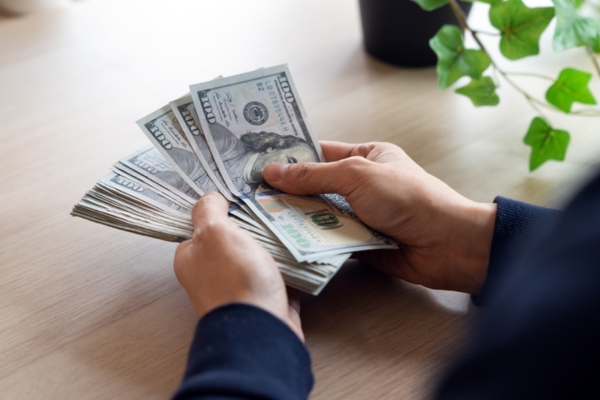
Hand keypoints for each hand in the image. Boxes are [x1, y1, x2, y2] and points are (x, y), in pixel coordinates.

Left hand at [174, 192, 303, 339]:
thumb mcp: (215, 233)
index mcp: (192, 258)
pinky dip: (289, 267)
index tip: (240, 196)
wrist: (260, 330)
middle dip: (253, 226)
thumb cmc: (234, 282)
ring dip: (274, 245)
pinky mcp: (264, 301)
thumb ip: (208, 211)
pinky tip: (299, 254)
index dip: (221, 209)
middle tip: (269, 211)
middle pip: (234, 240)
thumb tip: (210, 198)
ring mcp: (239, 290)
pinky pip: (278, 277)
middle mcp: (211, 275)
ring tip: (289, 228)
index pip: (202, 226)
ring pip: (258, 258)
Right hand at [263, 141, 496, 294]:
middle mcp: (362, 185)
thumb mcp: (358, 176)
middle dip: (288, 194)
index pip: (320, 154)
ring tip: (259, 221)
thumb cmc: (409, 198)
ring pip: (319, 216)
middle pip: (315, 188)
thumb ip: (314, 175)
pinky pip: (329, 241)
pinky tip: (284, 244)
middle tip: (250, 197)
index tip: (257, 165)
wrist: (447, 245)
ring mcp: (360, 216)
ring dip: (297, 220)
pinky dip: (312, 243)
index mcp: (366, 157)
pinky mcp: (360, 244)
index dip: (290, 159)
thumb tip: (272, 172)